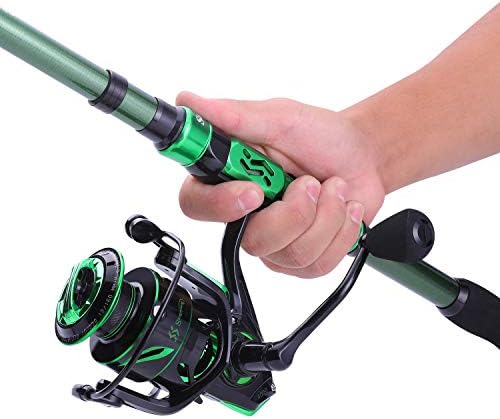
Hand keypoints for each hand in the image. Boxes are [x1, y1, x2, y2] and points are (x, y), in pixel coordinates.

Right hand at [176, 92, 385, 277]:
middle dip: (294, 212)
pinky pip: (317, 263)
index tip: (254, 190)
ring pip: (291, 253)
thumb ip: (235, 117)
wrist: (362, 158)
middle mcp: (247, 216)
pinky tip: (343, 209)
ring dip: (325, 215)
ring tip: (333, 188)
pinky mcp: (301, 260)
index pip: (196, 205)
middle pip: (252, 240)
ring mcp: (274, 242)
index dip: (219, 204)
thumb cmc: (320, 136)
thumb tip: (189, 102)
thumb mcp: (281, 119)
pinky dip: (341, 230)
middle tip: (310, 181)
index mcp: (229, 179)